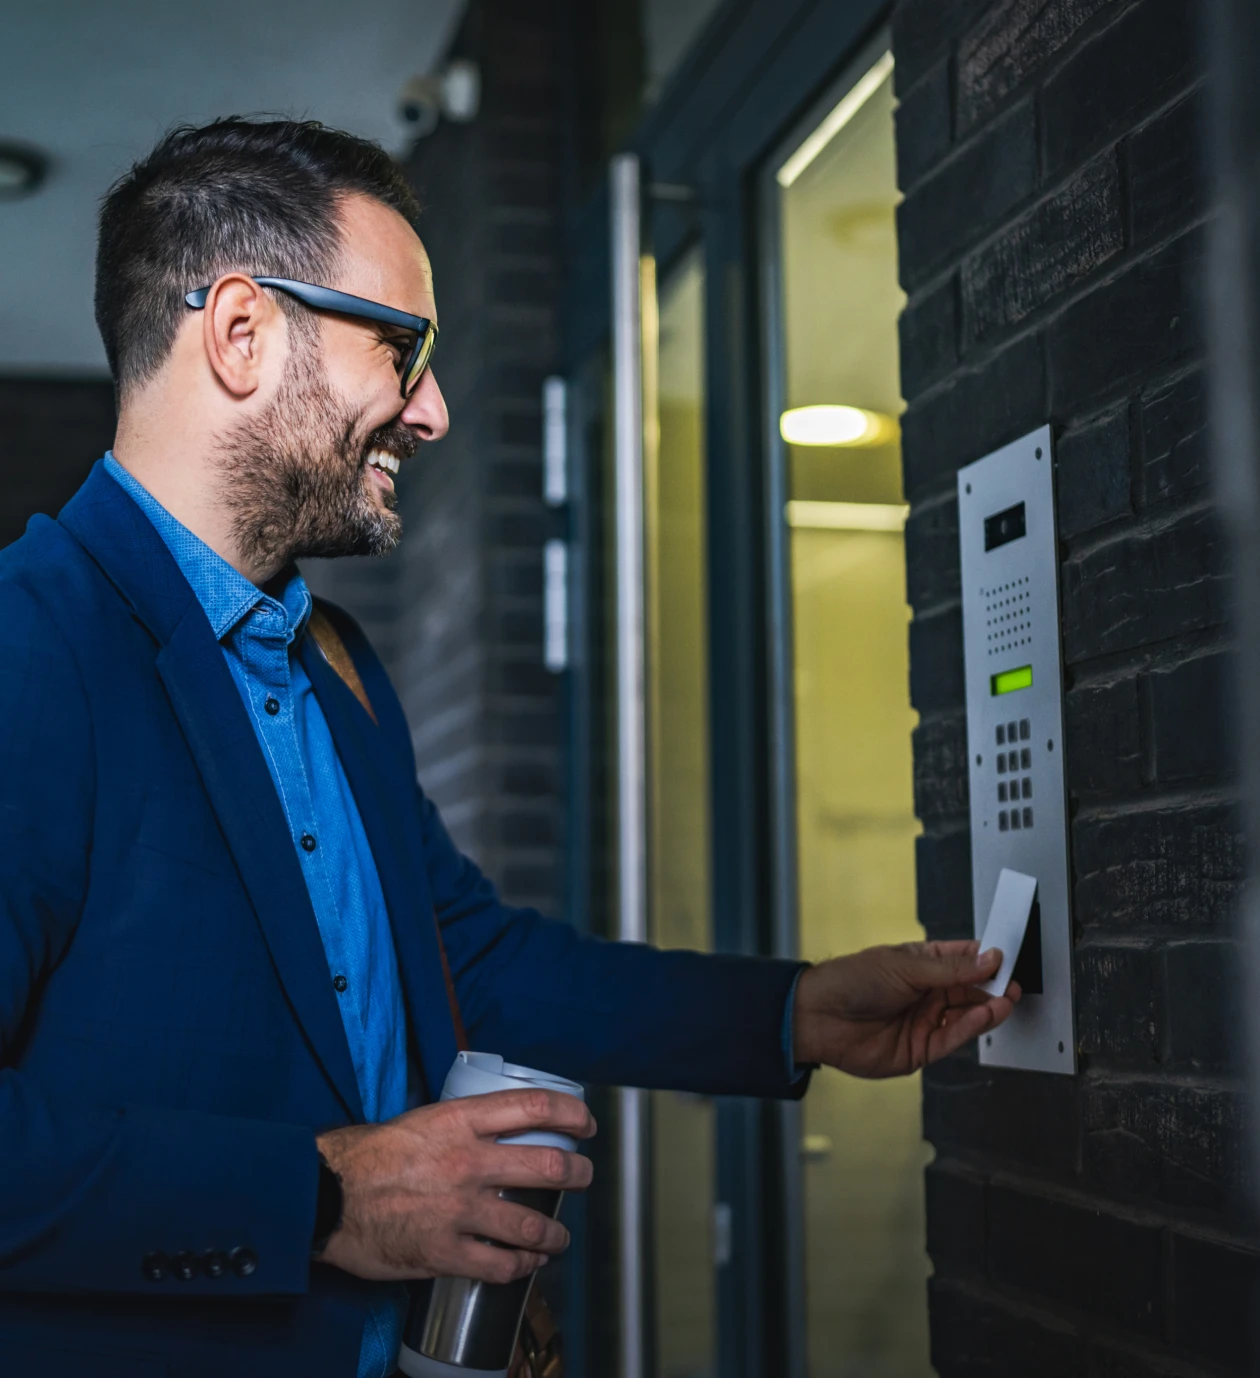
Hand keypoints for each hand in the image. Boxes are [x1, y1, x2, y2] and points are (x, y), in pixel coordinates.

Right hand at [315, 1089, 595, 1283]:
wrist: (326, 1196)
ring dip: (555, 1234)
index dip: (571, 1114)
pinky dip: (522, 1267)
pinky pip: (499, 1265)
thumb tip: (502, 1126)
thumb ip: (465, 1124)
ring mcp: (458, 1210)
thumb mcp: (422, 1119)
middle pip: (547, 1166)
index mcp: (461, 1121)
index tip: (585, 1124)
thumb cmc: (369, 1155)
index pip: (533, 1107)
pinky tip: (527, 1263)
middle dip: (577, 1174)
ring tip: (559, 1237)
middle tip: (584, 1177)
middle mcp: (468, 1162)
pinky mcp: (444, 1252)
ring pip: (532, 1225)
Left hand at [792, 940, 1019, 1077]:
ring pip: (967, 1016)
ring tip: (1006, 999)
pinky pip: (953, 1038)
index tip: (1009, 955)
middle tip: (1013, 982)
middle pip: (971, 990)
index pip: (963, 960)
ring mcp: (925, 1021)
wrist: (819, 1017)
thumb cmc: (851, 980)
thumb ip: (951, 968)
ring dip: (988, 1008)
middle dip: (994, 986)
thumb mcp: (904, 966)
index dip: (986, 958)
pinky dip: (971, 1027)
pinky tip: (984, 1014)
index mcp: (921, 964)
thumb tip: (988, 957)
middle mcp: (927, 993)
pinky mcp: (921, 1049)